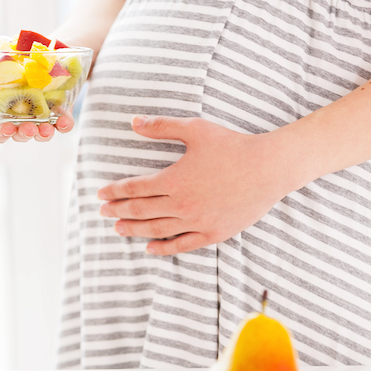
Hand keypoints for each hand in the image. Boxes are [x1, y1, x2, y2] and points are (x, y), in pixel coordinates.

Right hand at [0, 57, 74, 142]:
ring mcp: (40, 117)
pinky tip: (64, 121)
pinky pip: (62, 124)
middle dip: (23, 134)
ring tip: (46, 128)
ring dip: (43, 134)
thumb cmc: (9, 59)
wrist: (41, 49)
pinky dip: (64, 125)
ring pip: (40, 134)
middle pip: (19, 134)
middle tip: (28, 128)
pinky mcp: (59, 112)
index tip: (4, 130)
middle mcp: (18, 118)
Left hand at [98, 116, 297, 254]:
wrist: (269, 168)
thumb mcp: (196, 129)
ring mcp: (197, 221)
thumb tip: (133, 122)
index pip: (134, 189)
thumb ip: (162, 127)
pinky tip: (149, 248)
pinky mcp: (213, 233)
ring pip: (156, 230)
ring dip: (134, 230)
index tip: (101, 193)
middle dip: (118, 211)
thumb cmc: (232, 146)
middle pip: (140, 211)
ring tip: (118, 229)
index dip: (115, 191)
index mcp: (173, 180)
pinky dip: (163, 248)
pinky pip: (182, 245)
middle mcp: (181, 204)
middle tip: (103, 212)